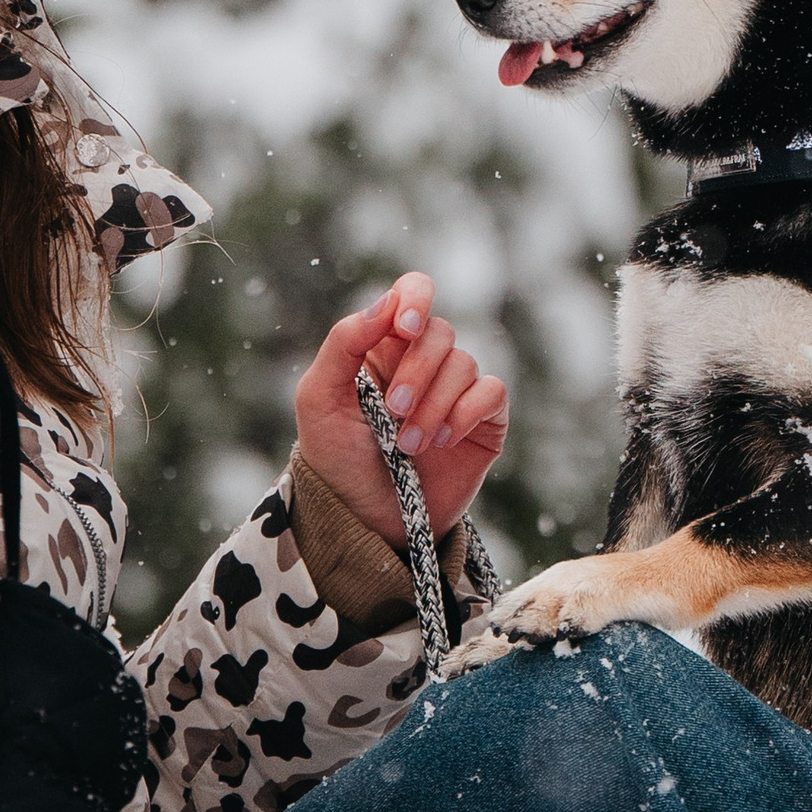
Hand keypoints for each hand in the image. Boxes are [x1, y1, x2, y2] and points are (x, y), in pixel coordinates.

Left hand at [293, 272, 508, 552]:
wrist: (366, 519)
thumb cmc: (336, 457)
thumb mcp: (319, 398)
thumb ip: (344, 342)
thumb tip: (387, 303)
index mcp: (382, 344)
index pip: (412, 292)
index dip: (416, 297)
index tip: (405, 325)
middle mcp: (422, 360)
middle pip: (439, 332)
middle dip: (416, 373)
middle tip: (393, 413)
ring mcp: (454, 389)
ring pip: (464, 364)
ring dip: (433, 406)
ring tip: (407, 446)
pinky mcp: (483, 420)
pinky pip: (492, 392)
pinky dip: (465, 414)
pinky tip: (442, 442)